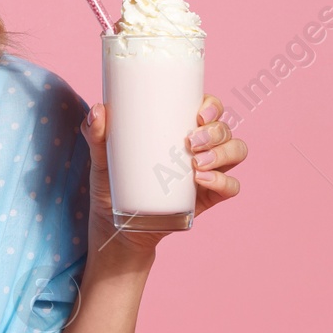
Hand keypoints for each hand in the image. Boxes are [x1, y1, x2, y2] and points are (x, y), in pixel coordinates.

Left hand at [82, 92, 246, 255]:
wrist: (117, 226)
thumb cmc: (113, 183)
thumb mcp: (103, 158)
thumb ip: (96, 135)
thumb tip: (97, 111)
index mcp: (179, 128)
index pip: (208, 108)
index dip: (212, 105)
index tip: (199, 113)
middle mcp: (200, 146)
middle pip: (224, 128)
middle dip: (215, 131)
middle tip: (191, 142)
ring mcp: (208, 171)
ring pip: (236, 151)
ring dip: (223, 153)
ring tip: (197, 163)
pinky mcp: (210, 197)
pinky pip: (232, 186)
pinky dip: (224, 181)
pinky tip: (202, 180)